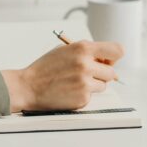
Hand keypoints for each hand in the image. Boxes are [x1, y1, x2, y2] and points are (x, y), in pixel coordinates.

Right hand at [1, 40, 123, 112]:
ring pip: (103, 85)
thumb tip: (106, 60)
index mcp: (83, 48)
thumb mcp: (65, 50)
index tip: (106, 60)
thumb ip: (87, 51)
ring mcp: (85, 83)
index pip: (117, 50)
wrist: (28, 86)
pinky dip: (83, 94)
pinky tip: (69, 90)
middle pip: (112, 72)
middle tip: (87, 74)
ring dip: (93, 84)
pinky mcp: (82, 98)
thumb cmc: (46, 67)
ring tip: (74, 82)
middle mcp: (86, 65)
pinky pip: (92, 96)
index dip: (114, 57)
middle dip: (102, 73)